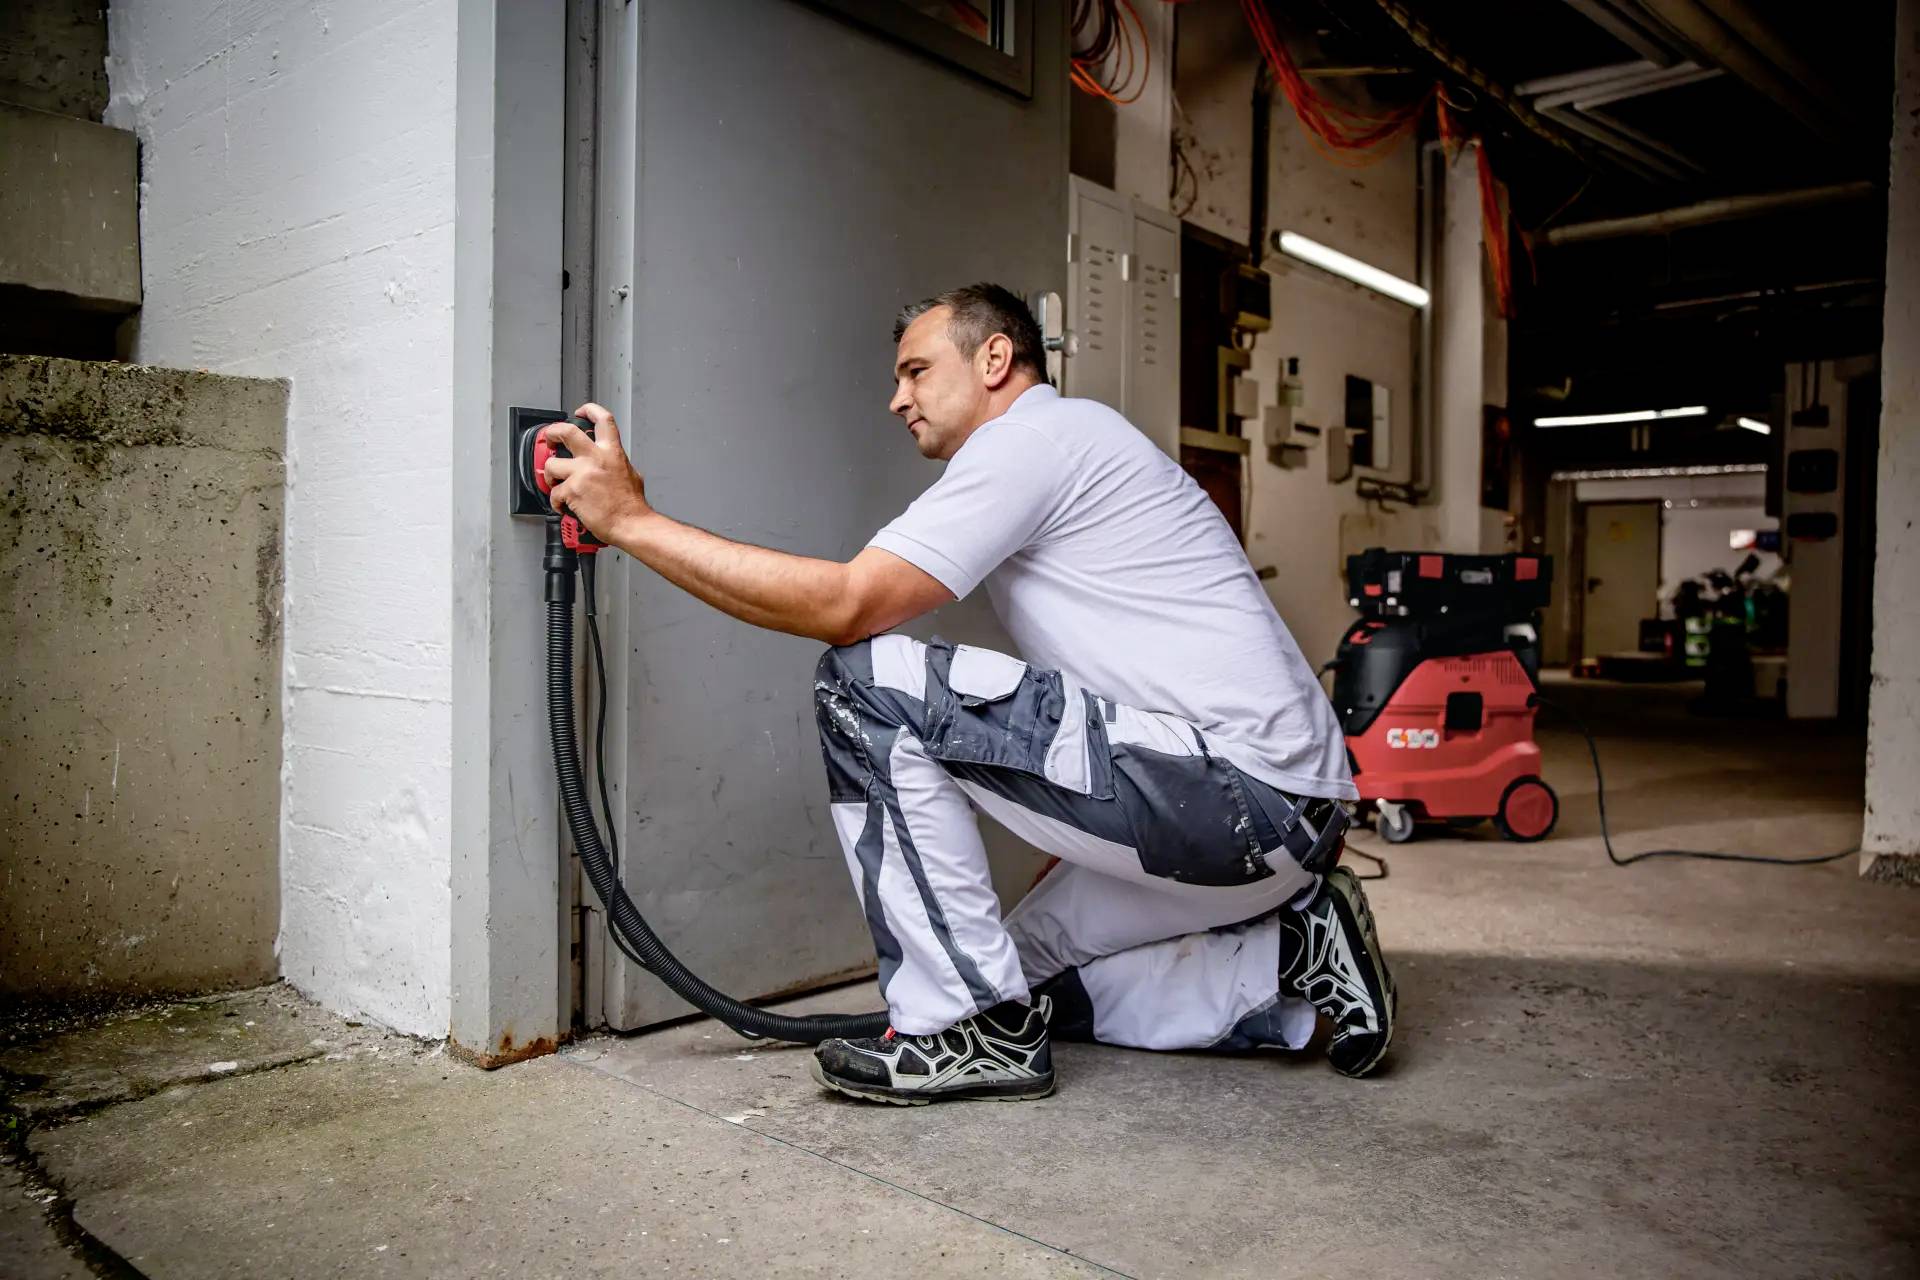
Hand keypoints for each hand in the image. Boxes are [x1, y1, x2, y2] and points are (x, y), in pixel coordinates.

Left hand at [541, 402, 650, 542]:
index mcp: (612, 452)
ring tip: (557, 485)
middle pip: (565, 431)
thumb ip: (617, 463)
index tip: (580, 412)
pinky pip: (554, 493)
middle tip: (549, 440)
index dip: (589, 410)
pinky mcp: (571, 490)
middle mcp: (596, 458)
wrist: (630, 524)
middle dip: (551, 433)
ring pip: (552, 465)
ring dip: (550, 476)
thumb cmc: (631, 506)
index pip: (602, 419)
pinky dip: (557, 502)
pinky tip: (565, 506)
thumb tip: (611, 463)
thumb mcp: (631, 475)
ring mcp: (582, 473)